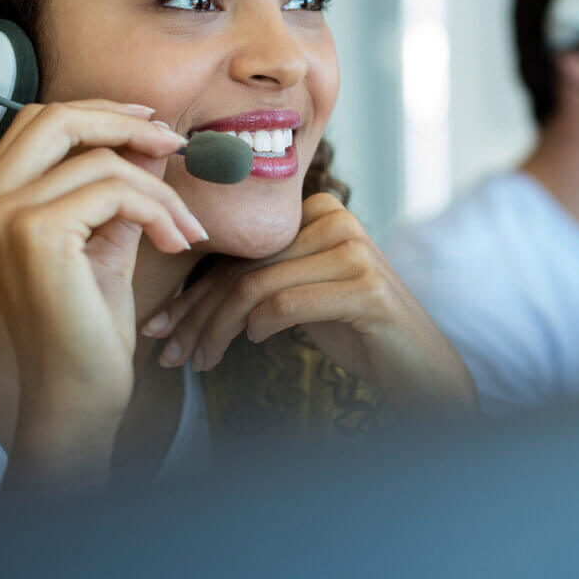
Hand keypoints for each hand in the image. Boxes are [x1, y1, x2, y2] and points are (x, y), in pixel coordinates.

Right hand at [0, 99, 207, 480]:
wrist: (76, 391)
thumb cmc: (87, 323)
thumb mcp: (104, 240)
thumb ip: (118, 187)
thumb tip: (151, 138)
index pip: (39, 123)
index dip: (98, 114)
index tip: (150, 127)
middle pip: (56, 118)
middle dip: (123, 122)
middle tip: (174, 144)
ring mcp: (4, 216)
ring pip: (100, 160)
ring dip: (159, 188)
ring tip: (185, 227)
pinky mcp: (36, 234)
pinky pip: (116, 192)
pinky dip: (158, 211)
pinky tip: (176, 242)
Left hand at [143, 193, 476, 410]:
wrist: (419, 366)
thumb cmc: (352, 329)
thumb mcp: (299, 295)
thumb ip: (258, 281)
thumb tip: (183, 303)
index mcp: (315, 212)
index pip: (238, 253)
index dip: (192, 292)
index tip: (158, 326)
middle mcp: (335, 219)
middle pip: (242, 268)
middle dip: (195, 315)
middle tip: (166, 352)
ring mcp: (353, 250)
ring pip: (256, 287)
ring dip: (217, 330)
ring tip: (198, 362)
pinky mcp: (365, 287)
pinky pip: (287, 303)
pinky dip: (260, 326)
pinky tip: (251, 344)